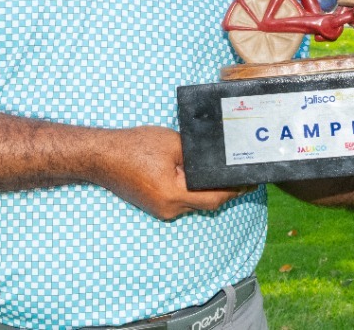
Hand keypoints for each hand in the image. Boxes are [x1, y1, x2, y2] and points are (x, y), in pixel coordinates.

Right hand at [91, 126, 251, 220]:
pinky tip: (197, 176)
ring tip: (222, 173)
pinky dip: (192, 190)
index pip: (214, 198)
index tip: (251, 183)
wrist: (102, 156)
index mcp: (174, 195)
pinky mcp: (154, 205)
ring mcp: (160, 210)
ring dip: (206, 190)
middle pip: (205, 203)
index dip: (234, 190)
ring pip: (193, 202)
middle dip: (223, 190)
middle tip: (241, 177)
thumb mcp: (173, 143)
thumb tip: (214, 158)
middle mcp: (168, 209)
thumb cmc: (134, 147)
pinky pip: (180, 200)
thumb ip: (196, 154)